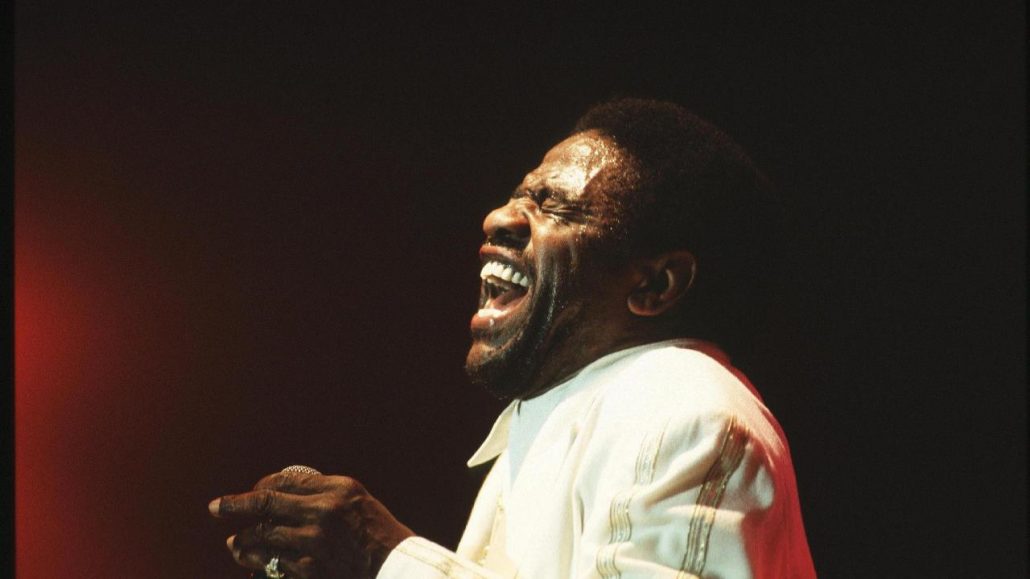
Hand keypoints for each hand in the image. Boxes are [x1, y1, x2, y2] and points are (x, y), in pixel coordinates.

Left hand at [210, 471, 414, 577]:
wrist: (393, 567)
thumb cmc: (374, 530)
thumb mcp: (354, 497)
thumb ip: (319, 490)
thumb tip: (277, 490)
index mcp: (335, 489)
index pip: (283, 481)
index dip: (257, 487)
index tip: (244, 494)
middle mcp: (324, 512)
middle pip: (266, 505)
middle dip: (234, 506)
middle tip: (216, 508)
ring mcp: (316, 543)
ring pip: (263, 538)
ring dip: (242, 541)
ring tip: (235, 542)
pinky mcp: (311, 570)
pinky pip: (274, 564)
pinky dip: (258, 562)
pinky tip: (251, 560)